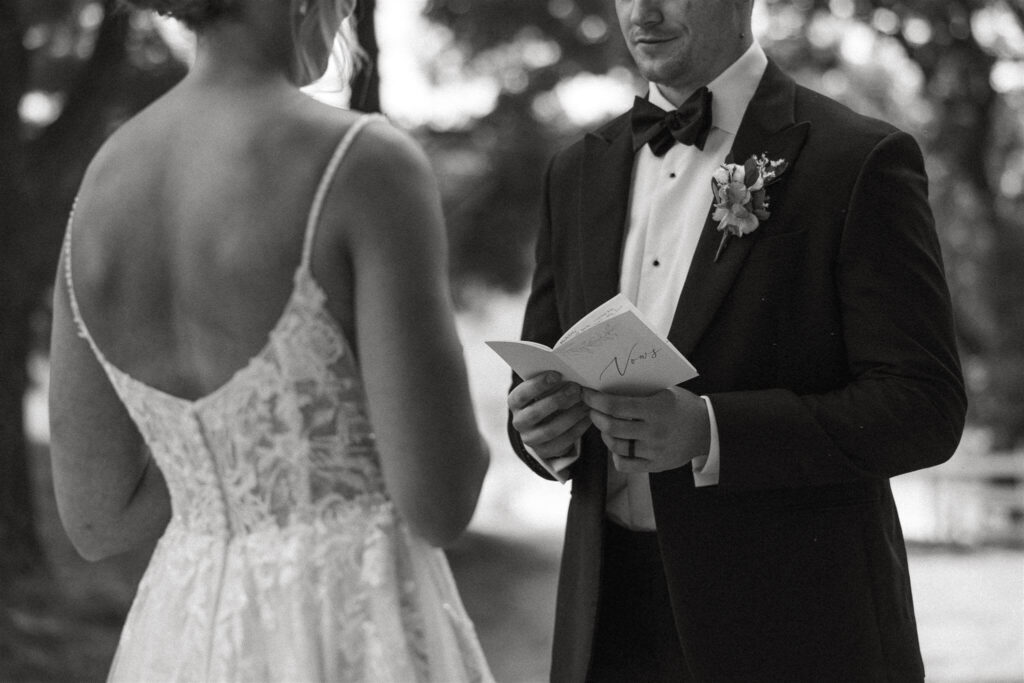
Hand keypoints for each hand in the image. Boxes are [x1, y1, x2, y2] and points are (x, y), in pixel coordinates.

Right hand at [508, 372, 591, 461]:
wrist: (544, 425)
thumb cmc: (547, 398)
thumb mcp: (544, 389)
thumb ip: (550, 382)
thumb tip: (570, 370)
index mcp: (515, 403)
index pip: (522, 394)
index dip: (538, 384)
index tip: (557, 375)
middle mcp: (518, 422)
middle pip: (535, 413)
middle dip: (558, 400)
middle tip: (576, 389)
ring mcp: (530, 439)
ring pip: (550, 430)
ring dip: (571, 415)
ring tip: (586, 403)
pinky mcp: (545, 451)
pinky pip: (563, 442)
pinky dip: (577, 428)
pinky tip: (588, 417)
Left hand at [581, 386, 709, 473]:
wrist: (708, 430)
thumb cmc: (683, 406)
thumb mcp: (664, 392)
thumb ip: (639, 392)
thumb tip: (606, 387)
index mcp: (656, 409)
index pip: (616, 406)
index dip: (596, 400)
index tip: (586, 394)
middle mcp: (655, 432)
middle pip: (612, 427)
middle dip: (595, 416)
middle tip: (591, 409)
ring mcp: (655, 451)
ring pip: (616, 446)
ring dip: (604, 435)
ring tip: (604, 425)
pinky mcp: (656, 466)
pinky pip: (625, 465)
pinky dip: (615, 455)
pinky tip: (615, 445)